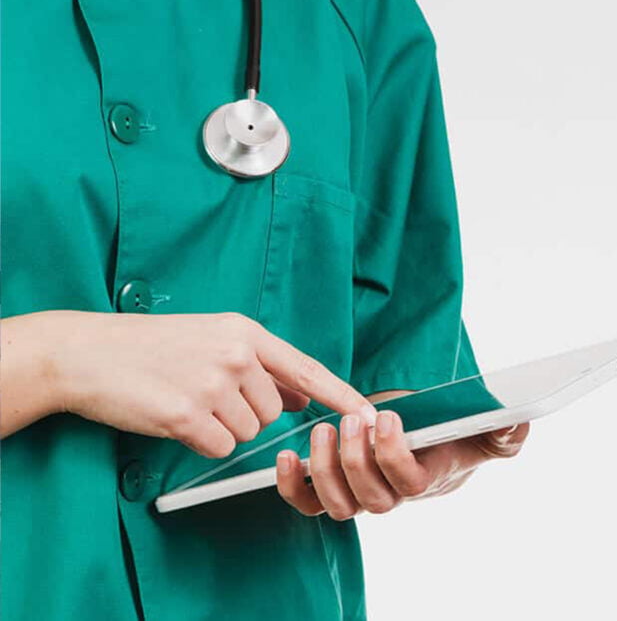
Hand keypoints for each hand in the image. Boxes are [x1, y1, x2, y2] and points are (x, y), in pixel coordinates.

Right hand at [6, 310, 375, 455]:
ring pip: (247, 433)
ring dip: (219, 429)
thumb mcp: (211, 341)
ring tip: (184, 401)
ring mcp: (212, 383)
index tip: (369, 414)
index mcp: (244, 332)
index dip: (340, 394)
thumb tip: (301, 396)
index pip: (306, 368)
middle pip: (273, 413)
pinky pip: (219, 447)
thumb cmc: (148, 348)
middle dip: (244, 415)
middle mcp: (235, 354)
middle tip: (201, 395)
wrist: (84, 353)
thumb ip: (260, 367)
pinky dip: (200, 443)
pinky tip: (173, 418)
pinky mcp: (187, 414)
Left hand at [275, 409, 528, 518]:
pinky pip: (307, 502)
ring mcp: (358, 493)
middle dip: (356, 460)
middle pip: (369, 499)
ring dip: (324, 470)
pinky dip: (292, 486)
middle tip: (353, 419)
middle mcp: (390, 496)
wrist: (428, 443)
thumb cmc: (453, 435)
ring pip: (336, 504)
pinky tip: (286, 457)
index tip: (388, 417)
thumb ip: (506, 431)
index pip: (408, 485)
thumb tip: (519, 423)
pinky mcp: (332, 485)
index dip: (393, 457)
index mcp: (424, 481)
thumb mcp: (485, 430)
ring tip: (323, 431)